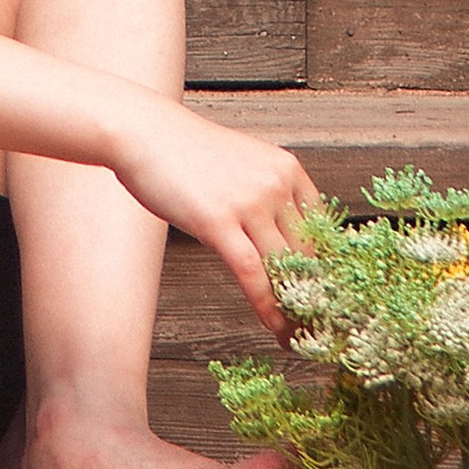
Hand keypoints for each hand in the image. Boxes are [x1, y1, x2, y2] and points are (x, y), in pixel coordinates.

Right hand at [109, 106, 318, 332]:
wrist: (145, 133)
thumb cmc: (186, 152)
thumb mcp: (242, 165)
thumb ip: (266, 195)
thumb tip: (279, 239)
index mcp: (287, 169)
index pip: (320, 228)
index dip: (323, 265)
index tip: (323, 293)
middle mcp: (276, 184)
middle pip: (306, 251)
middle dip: (311, 292)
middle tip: (313, 323)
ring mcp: (249, 203)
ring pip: (283, 266)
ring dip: (293, 308)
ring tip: (296, 335)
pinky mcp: (218, 223)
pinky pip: (252, 274)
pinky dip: (267, 306)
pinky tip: (273, 326)